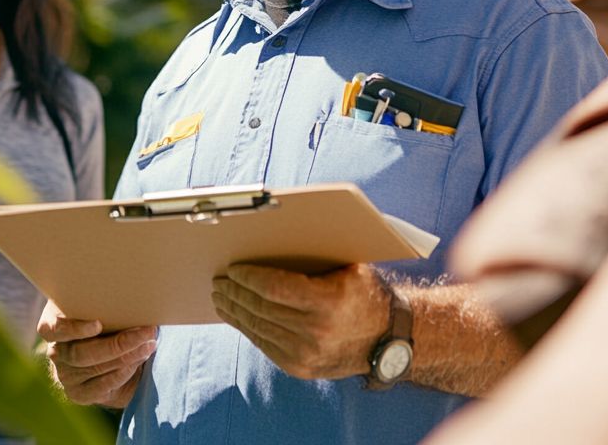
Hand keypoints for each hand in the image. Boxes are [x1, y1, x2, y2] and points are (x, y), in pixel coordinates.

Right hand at [38, 299, 156, 407]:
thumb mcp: (100, 308)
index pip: (51, 329)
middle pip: (81, 353)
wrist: (110, 355)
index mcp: (52, 325)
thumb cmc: (106, 320)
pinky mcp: (78, 393)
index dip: (74, 328)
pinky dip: (123, 372)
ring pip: (95, 368)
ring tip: (149, 344)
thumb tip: (134, 293)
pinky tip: (140, 360)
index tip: (99, 324)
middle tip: (147, 331)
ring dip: (127, 356)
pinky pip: (102, 386)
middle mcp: (56, 352)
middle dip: (119, 343)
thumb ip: (104, 303)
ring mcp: (65, 375)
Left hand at [211, 263, 388, 379]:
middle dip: (235, 292)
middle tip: (219, 279)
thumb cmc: (366, 293)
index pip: (275, 289)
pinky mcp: (300, 368)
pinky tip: (236, 316)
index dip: (249, 278)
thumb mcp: (349, 267)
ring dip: (234, 310)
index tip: (232, 268)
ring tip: (221, 296)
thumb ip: (315, 256)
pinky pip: (264, 344)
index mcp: (329, 301)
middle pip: (261, 308)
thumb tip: (270, 238)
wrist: (389, 340)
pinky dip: (246, 328)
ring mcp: (307, 355)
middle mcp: (317, 331)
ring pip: (258, 328)